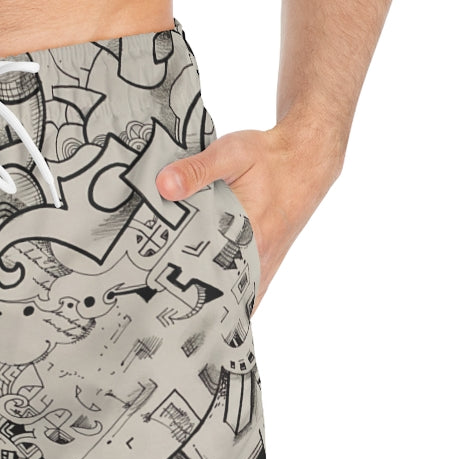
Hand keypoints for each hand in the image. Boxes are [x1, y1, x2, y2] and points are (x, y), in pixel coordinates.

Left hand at [154, 121, 342, 314]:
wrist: (305, 158)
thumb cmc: (270, 157)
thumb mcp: (232, 153)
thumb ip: (197, 170)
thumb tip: (165, 186)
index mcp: (251, 237)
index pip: (207, 274)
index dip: (179, 287)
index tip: (154, 294)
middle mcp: (259, 259)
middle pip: (216, 293)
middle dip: (187, 300)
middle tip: (155, 299)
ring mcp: (263, 266)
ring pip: (232, 299)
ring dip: (206, 303)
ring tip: (171, 305)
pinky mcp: (264, 265)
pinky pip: (244, 295)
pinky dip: (224, 299)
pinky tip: (200, 303)